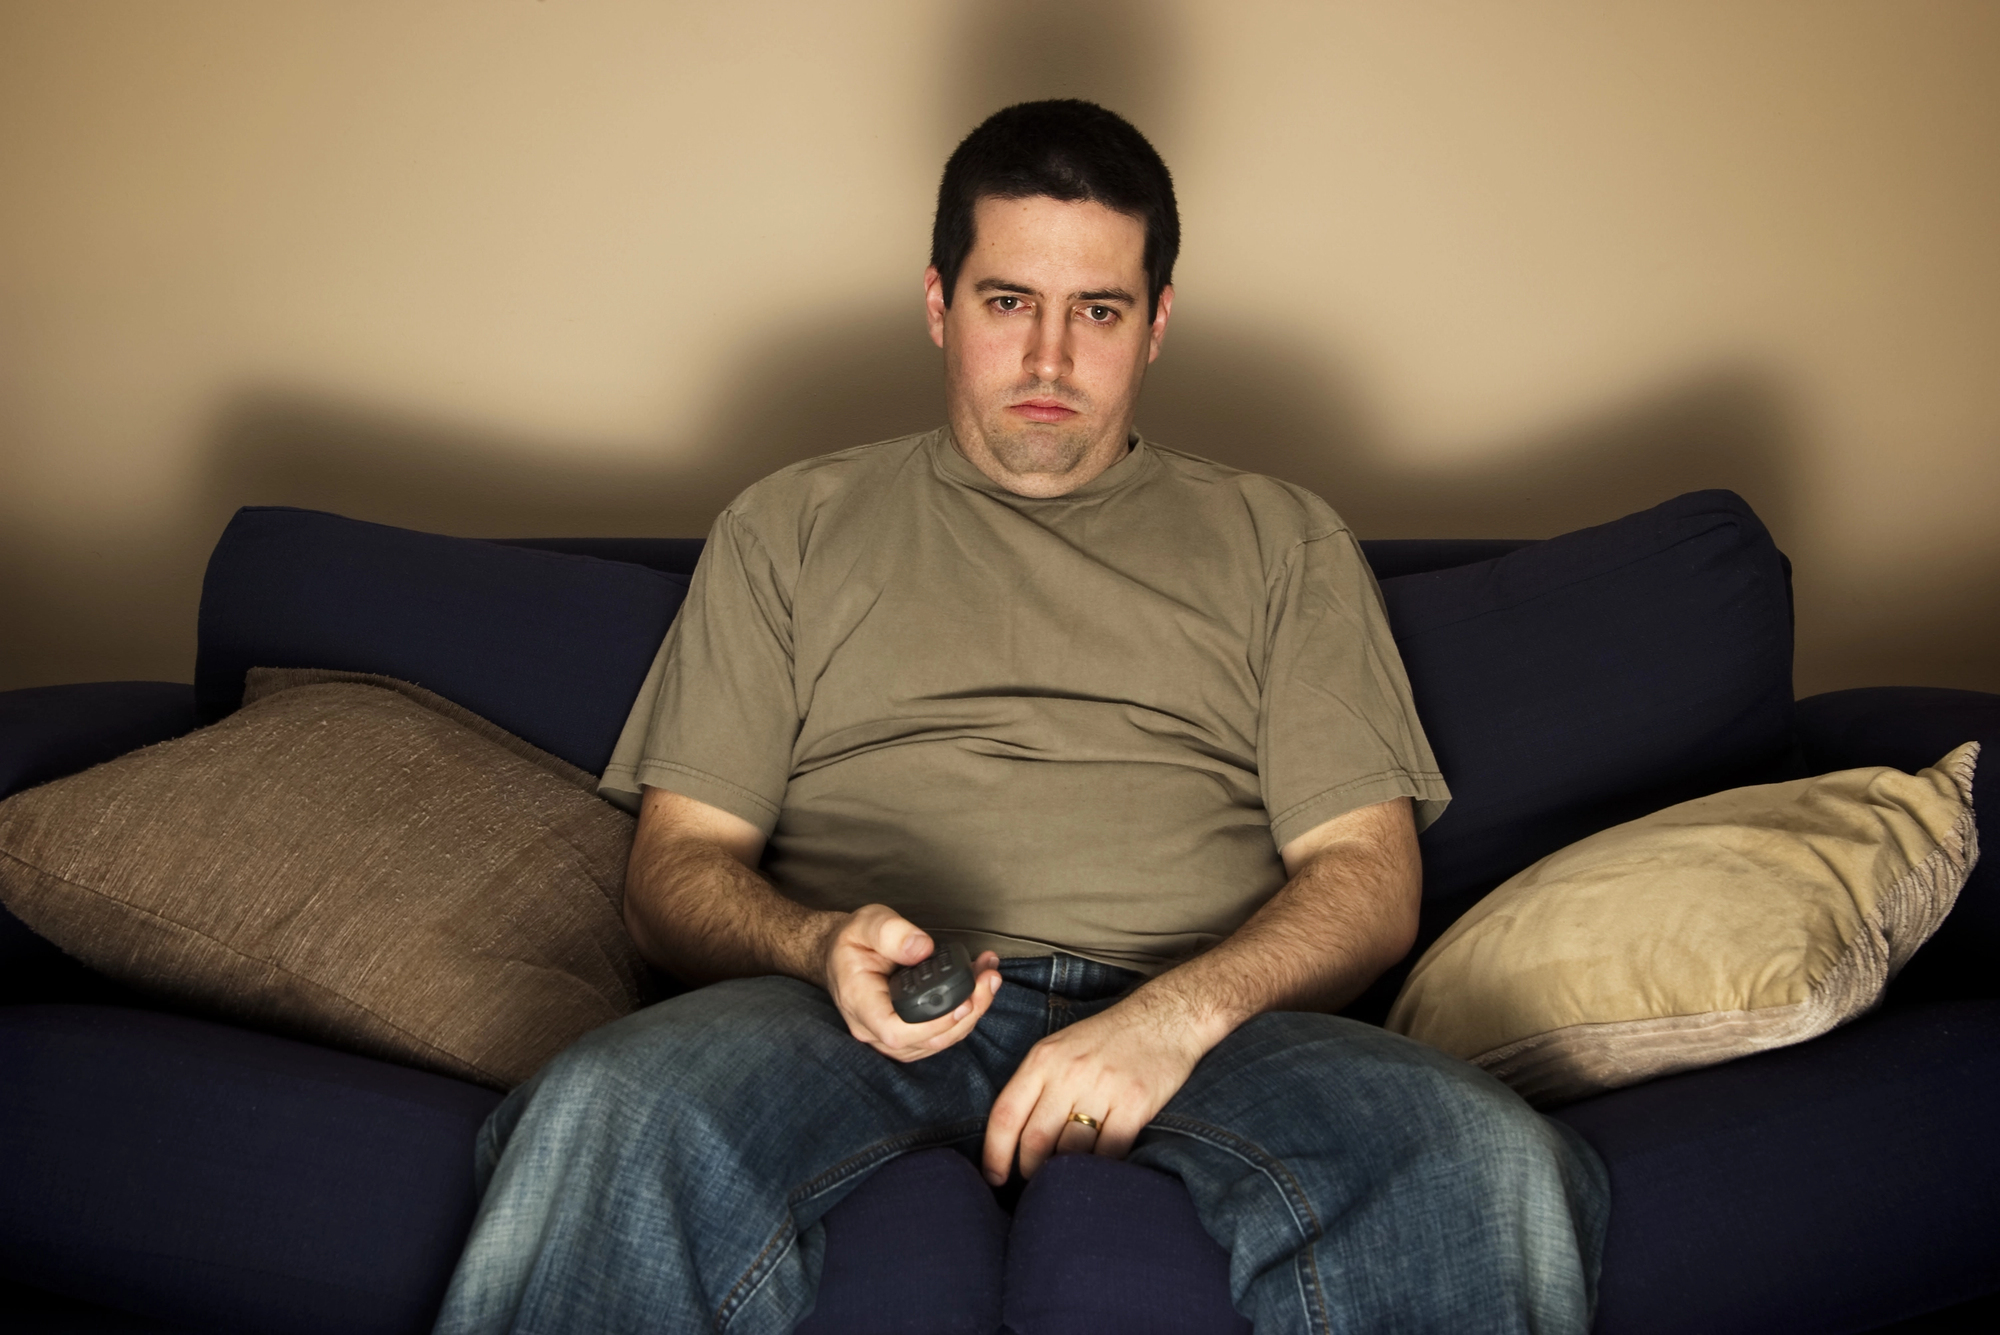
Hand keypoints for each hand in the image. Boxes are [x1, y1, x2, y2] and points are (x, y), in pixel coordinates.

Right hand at [821, 904, 1001, 1062]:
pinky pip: (942, 1034)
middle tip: (989, 978)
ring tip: (989, 975)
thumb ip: (890, 932)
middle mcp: (874, 1029)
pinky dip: (966, 1012)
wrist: (843, 956)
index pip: (896, 1031)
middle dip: (968, 1012)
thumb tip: (921, 948)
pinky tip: (979, 985)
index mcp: (860, 1003)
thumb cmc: (854, 941)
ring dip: (973, 1011)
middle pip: (929, 1039)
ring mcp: (892, 1037)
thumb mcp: (866, 923)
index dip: (934, 1024)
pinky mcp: (909, 1036)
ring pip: (940, 1041)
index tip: (963, 1001)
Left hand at [981, 989, 1209, 1184]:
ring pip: (1070, 1151)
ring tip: (1065, 1178)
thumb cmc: (1108, 1038)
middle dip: (1030, 1170)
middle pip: (1035, 1139)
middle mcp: (1069, 1073)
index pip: (1006, 1114)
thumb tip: (1014, 1136)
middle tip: (1035, 1181)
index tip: (994, 1177)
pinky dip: (1100, 1167)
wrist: (1164, 1019)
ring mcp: (1103, 1088)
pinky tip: (1097, 1170)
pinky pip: (1109, 1151)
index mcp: (1043, 1059)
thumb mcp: (1060, 1047)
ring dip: (1063, 1173)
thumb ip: (1037, 1084)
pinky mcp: (1135, 1104)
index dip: (994, 1153)